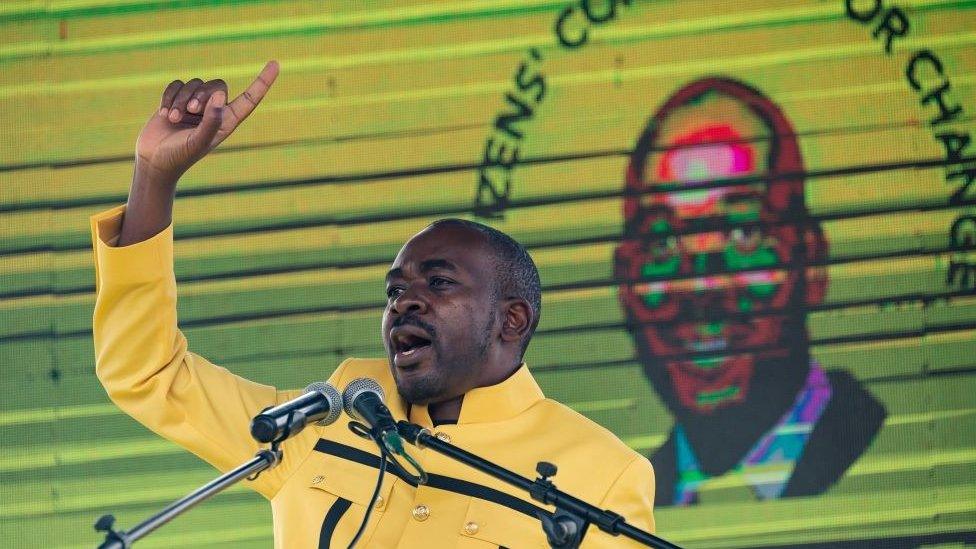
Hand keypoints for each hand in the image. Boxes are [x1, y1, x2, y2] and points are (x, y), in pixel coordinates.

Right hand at [135, 60, 279, 182]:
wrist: (154, 161)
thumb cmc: (179, 156)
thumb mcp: (198, 142)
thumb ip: (211, 121)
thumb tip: (220, 97)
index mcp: (227, 122)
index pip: (250, 99)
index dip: (263, 82)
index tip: (275, 64)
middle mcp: (214, 111)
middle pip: (217, 86)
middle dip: (201, 95)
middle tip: (191, 112)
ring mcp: (195, 105)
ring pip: (194, 83)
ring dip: (181, 100)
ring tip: (173, 119)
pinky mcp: (177, 100)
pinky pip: (177, 84)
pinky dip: (169, 96)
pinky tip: (164, 114)